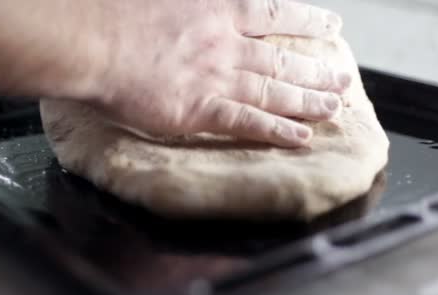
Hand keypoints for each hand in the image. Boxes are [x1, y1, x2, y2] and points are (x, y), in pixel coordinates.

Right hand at [86, 0, 350, 146]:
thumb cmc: (118, 12)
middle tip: (343, 78)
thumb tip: (202, 7)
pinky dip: (276, 131)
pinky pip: (248, 122)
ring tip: (334, 108)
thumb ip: (192, 1)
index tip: (333, 26)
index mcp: (217, 10)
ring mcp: (217, 77)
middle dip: (316, 68)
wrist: (95, 42)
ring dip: (307, 100)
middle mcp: (226, 44)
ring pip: (274, 90)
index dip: (308, 20)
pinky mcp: (200, 110)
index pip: (275, 14)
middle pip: (282, 57)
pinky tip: (301, 138)